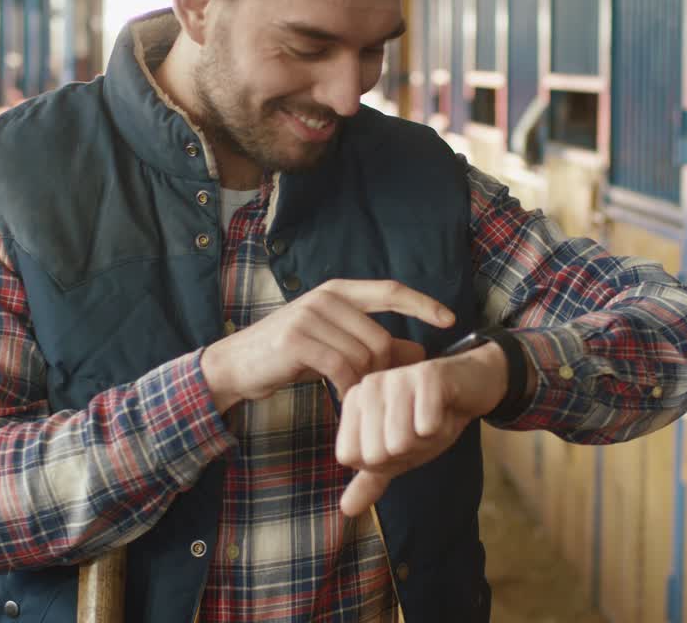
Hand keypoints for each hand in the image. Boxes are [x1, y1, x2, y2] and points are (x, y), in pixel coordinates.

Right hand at [200, 279, 455, 411]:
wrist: (237, 365)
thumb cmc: (290, 355)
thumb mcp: (335, 345)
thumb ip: (374, 346)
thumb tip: (419, 355)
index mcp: (339, 291)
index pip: (391, 290)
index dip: (423, 304)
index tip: (449, 319)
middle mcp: (326, 297)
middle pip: (380, 337)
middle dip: (382, 369)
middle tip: (370, 388)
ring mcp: (310, 316)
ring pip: (362, 355)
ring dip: (362, 382)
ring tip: (350, 392)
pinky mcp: (297, 340)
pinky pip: (341, 367)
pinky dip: (346, 387)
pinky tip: (340, 395)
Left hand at [335, 342, 508, 516]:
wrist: (471, 387)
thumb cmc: (429, 418)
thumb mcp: (398, 453)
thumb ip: (370, 479)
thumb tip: (346, 509)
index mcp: (354, 402)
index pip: (351, 457)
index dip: (382, 461)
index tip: (400, 439)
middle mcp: (368, 386)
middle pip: (376, 453)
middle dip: (407, 452)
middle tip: (420, 428)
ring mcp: (396, 377)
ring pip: (401, 443)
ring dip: (426, 441)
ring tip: (433, 420)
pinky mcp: (426, 375)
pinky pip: (427, 427)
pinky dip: (443, 427)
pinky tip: (447, 410)